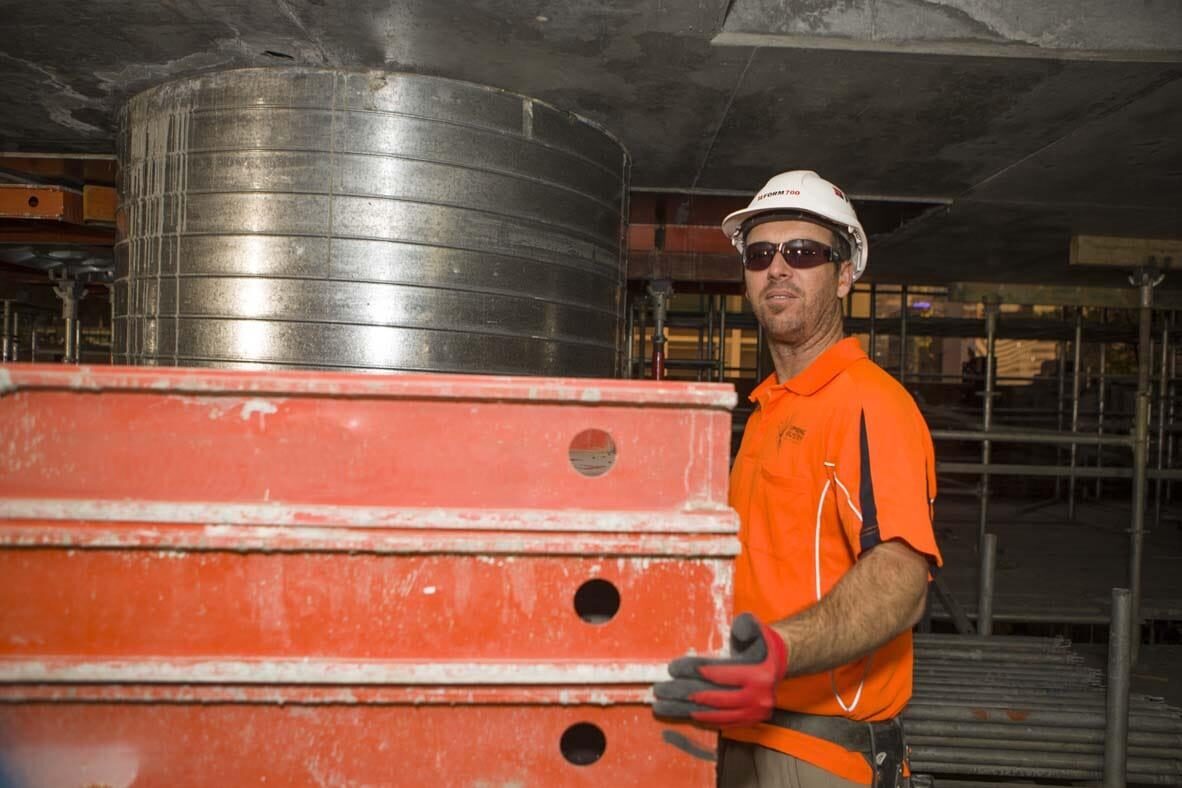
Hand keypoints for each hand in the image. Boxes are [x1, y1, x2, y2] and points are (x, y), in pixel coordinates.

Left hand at [652, 612, 788, 726]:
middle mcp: (758, 697)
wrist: (779, 665)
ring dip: (684, 710)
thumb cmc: (761, 644)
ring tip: (662, 706)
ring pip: (713, 713)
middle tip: (659, 690)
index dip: (693, 670)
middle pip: (711, 695)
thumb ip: (747, 625)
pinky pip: (720, 722)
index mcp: (759, 673)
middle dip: (682, 692)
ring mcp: (754, 713)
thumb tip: (738, 630)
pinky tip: (682, 713)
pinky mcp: (749, 721)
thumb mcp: (757, 628)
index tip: (672, 668)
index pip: (718, 672)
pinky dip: (700, 719)